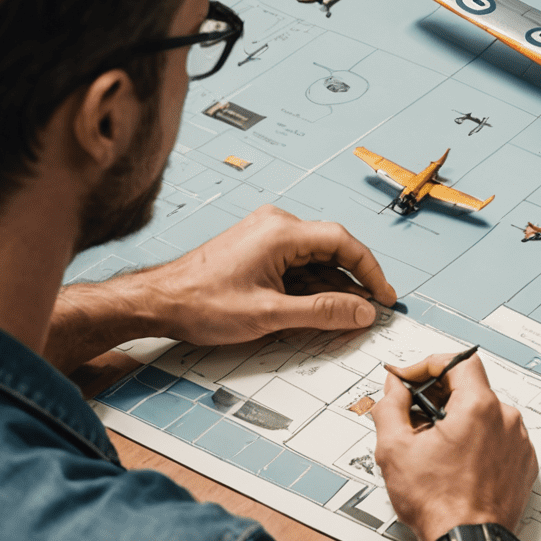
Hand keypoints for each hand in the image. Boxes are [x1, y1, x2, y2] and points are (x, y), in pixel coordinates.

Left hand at [132, 205, 394, 342]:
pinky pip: (298, 263)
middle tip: (371, 308)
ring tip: (348, 314)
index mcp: (282, 232)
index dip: (370, 270)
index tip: (384, 295)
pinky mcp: (258, 249)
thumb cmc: (201, 303)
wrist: (157, 301)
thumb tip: (362, 311)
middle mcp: (277, 226)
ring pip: (316, 258)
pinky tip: (320, 306)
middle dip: (354, 280)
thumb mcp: (269, 314)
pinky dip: (313, 284)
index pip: (343, 243)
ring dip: (333, 285)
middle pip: (332, 248)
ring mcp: (266, 236)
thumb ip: (322, 312)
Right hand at [369, 351, 536, 540]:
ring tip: (436, 448)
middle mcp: (506, 419)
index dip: (431, 365)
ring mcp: (519, 442)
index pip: (459, 361)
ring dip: (460, 422)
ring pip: (486, 415)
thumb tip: (395, 387)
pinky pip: (500, 439)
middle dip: (441, 398)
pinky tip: (458, 464)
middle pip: (472, 389)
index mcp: (479, 407)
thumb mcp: (394, 449)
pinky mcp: (524, 463)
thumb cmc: (438, 504)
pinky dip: (479, 443)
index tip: (414, 379)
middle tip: (417, 419)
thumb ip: (390, 406)